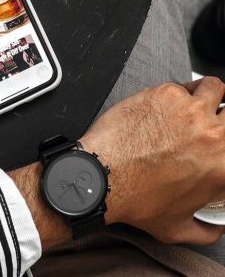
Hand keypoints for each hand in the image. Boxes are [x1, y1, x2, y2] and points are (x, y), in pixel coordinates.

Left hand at [81, 77, 224, 245]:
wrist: (103, 175)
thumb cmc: (135, 197)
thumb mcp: (178, 228)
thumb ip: (206, 230)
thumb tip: (214, 228)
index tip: (220, 141)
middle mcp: (214, 134)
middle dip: (223, 115)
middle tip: (212, 120)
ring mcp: (190, 110)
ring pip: (214, 88)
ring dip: (208, 95)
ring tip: (195, 103)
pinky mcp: (165, 94)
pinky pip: (180, 85)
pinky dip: (176, 93)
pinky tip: (165, 105)